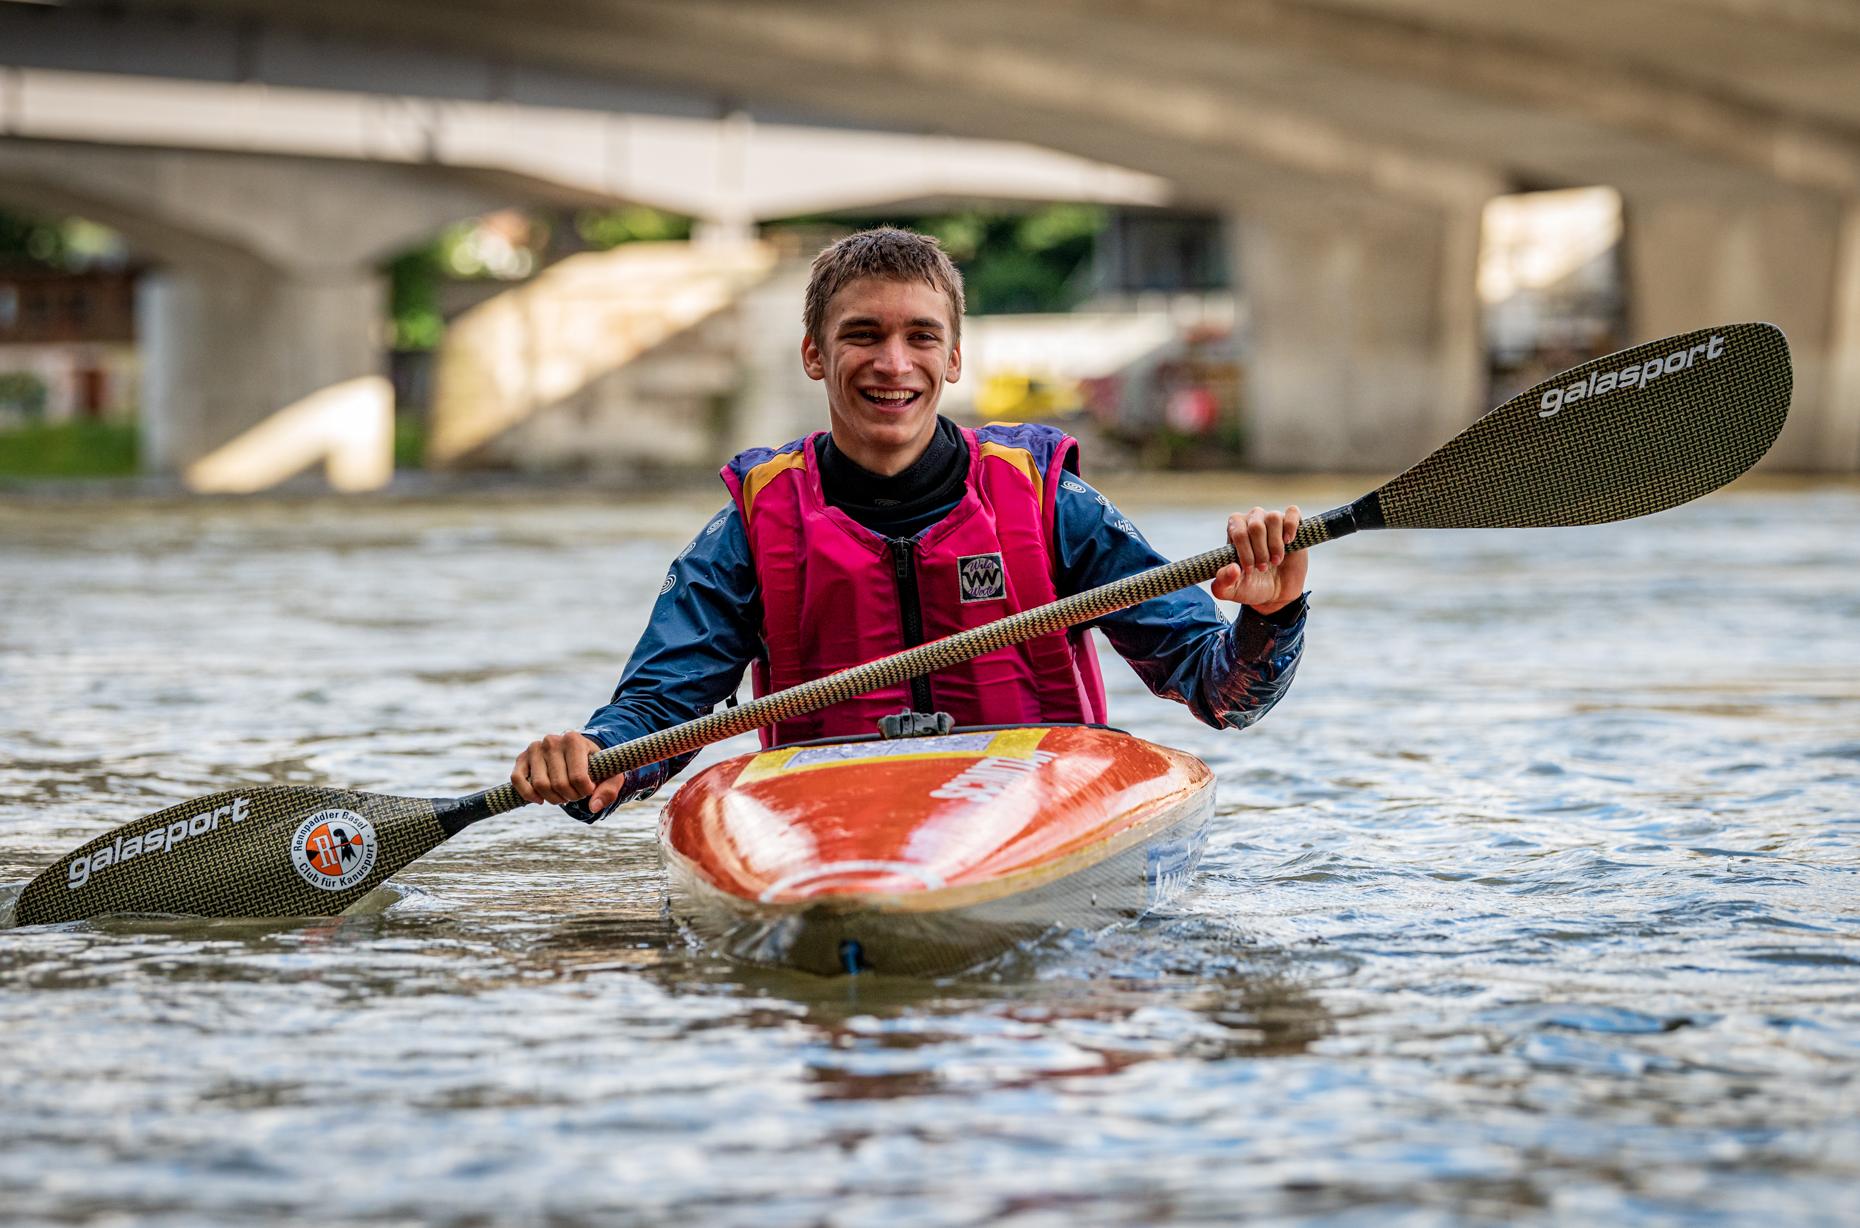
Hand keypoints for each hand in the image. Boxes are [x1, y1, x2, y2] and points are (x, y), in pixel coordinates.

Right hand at [511, 731, 627, 814]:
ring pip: (540, 785)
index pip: (578, 777)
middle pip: (559, 784)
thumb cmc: (594, 766)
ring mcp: (534, 748)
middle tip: (576, 794)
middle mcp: (551, 740)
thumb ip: (609, 790)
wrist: (578, 752)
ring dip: (553, 798)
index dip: (585, 792)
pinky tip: (540, 800)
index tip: (589, 789)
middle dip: (570, 797)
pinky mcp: (521, 758)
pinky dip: (528, 794)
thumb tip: (594, 807)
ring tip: (563, 795)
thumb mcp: (610, 775)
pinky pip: (517, 780)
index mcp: (574, 740)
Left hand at [1211, 505, 1306, 613]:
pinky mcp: (1290, 523)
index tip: (1249, 569)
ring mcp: (1271, 520)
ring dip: (1275, 544)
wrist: (1275, 593)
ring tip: (1276, 561)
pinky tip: (1289, 541)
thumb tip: (1233, 568)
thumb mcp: (1232, 590)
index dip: (1245, 551)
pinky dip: (1291, 525)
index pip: (1238, 532)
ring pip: (1273, 518)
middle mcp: (1252, 520)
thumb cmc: (1250, 586)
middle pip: (1255, 526)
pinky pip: (1292, 512)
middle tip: (1263, 568)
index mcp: (1234, 531)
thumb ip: (1223, 582)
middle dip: (1260, 551)